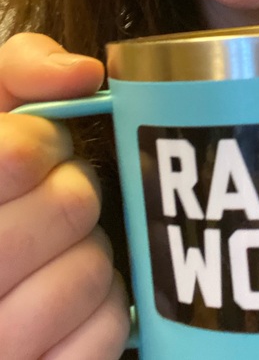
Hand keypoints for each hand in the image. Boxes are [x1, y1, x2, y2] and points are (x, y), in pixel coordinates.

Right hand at [0, 34, 129, 359]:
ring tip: (55, 255)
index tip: (36, 152)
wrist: (2, 268)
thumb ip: (20, 70)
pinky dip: (101, 309)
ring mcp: (1, 340)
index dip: (40, 145)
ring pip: (91, 273)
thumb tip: (84, 73)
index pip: (19, 155)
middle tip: (50, 201)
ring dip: (89, 253)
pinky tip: (67, 303)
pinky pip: (103, 331)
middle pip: (73, 206)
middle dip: (73, 193)